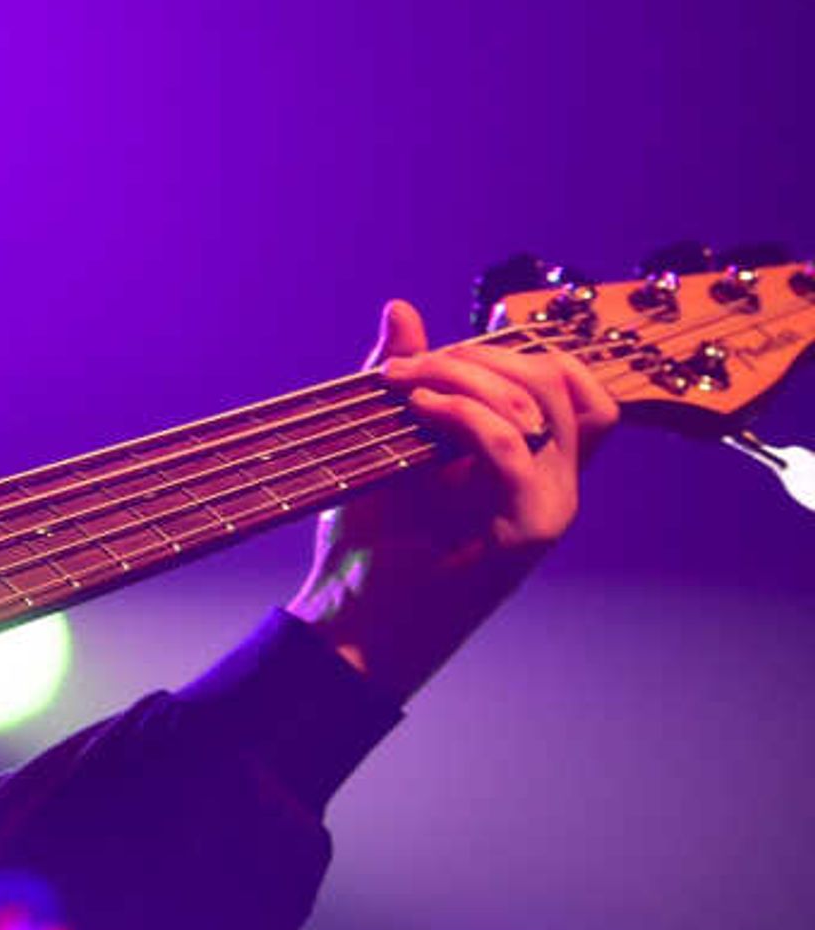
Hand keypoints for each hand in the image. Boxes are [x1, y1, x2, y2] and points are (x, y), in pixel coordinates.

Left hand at [288, 298, 617, 702]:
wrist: (353, 621)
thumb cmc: (371, 541)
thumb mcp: (382, 441)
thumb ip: (404, 378)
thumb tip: (403, 308)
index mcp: (532, 462)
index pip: (576, 387)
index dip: (528, 349)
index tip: (457, 340)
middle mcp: (554, 483)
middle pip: (561, 383)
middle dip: (482, 355)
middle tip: (409, 366)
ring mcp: (548, 508)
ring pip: (543, 407)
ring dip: (467, 378)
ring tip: (404, 385)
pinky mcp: (527, 533)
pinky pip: (517, 452)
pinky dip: (468, 417)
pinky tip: (421, 411)